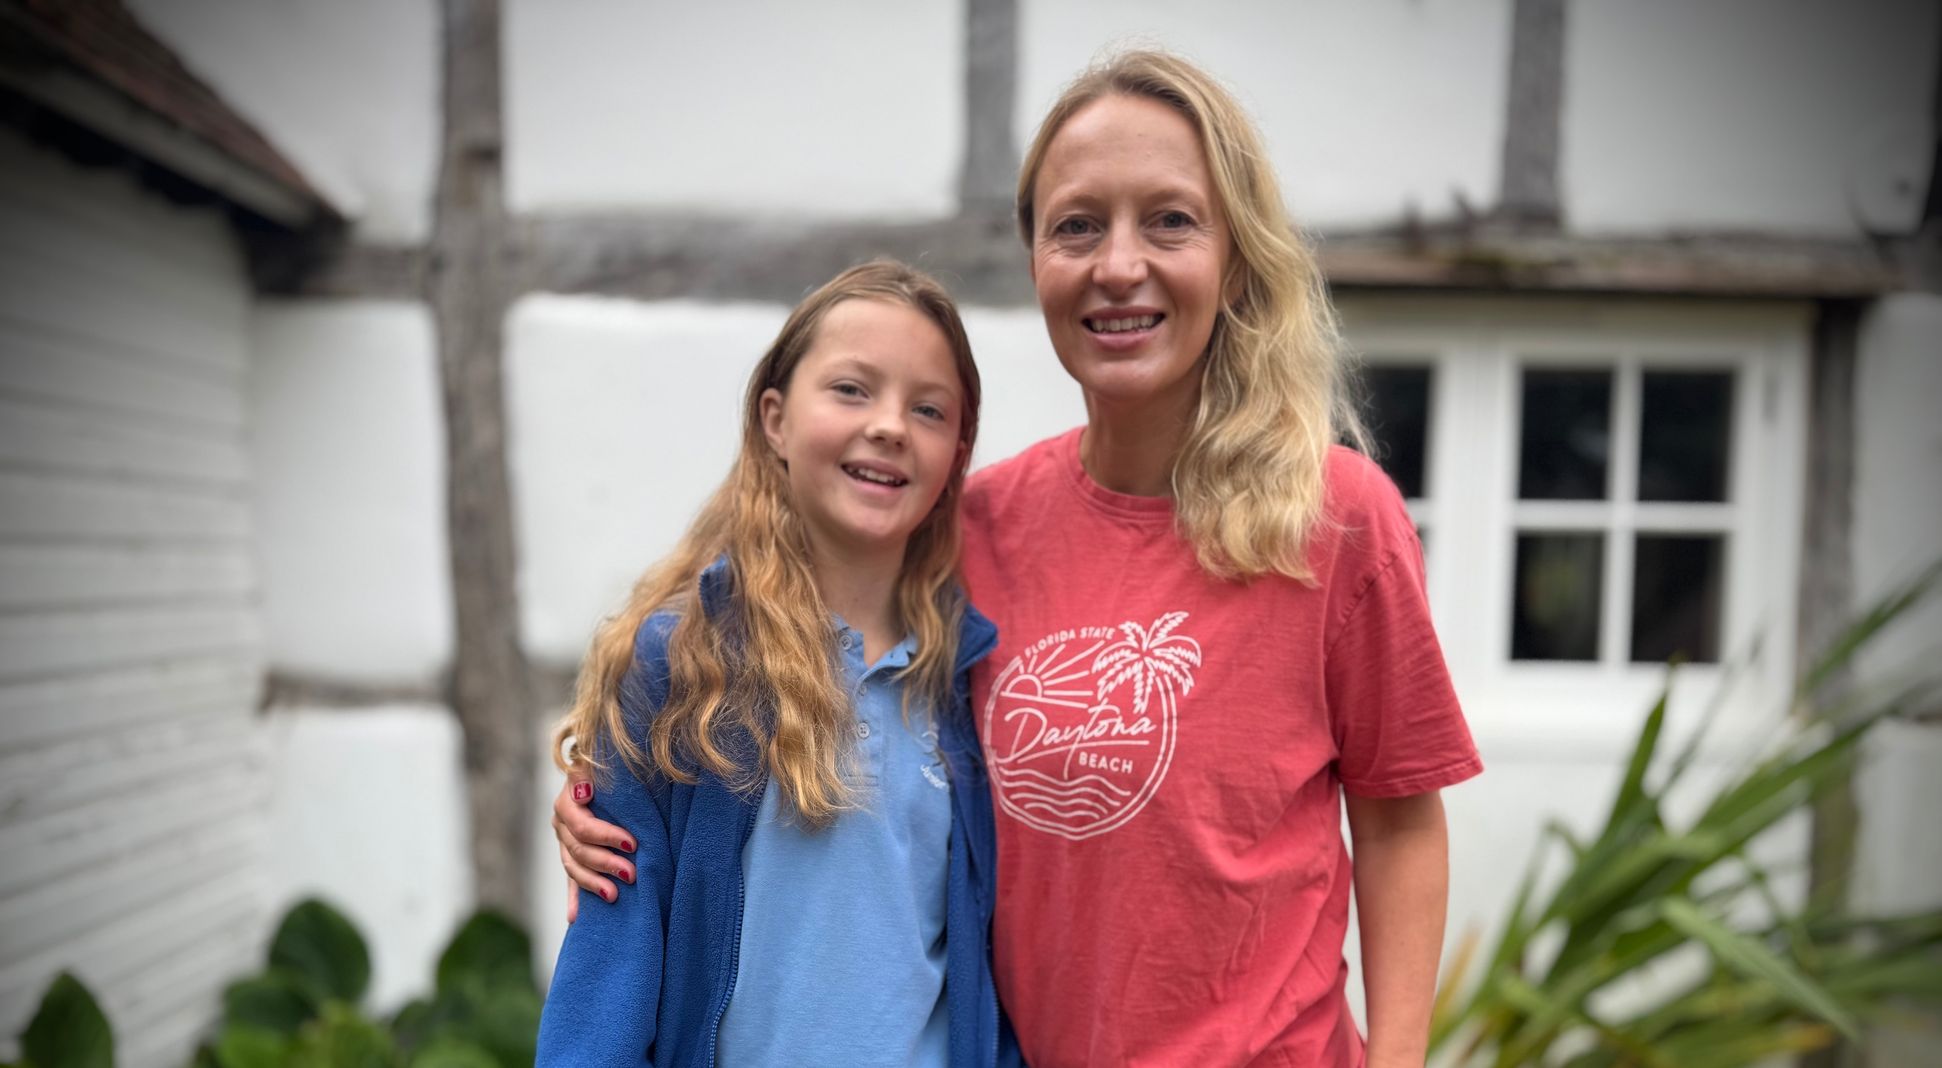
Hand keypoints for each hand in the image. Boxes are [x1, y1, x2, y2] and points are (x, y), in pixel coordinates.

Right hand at [552, 768, 636, 921]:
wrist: (609, 772)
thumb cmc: (613, 768)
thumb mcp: (603, 765)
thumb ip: (587, 773)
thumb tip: (583, 790)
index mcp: (568, 801)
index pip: (582, 826)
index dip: (605, 836)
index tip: (632, 844)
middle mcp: (562, 823)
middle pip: (578, 850)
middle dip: (605, 863)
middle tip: (630, 874)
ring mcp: (564, 842)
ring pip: (572, 868)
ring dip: (592, 883)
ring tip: (613, 896)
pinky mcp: (572, 858)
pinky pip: (571, 881)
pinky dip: (574, 899)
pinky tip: (575, 917)